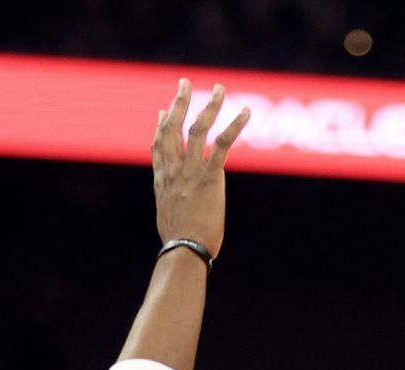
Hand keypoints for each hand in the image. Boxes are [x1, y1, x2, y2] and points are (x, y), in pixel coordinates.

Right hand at [152, 80, 248, 258]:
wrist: (184, 250)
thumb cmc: (179, 242)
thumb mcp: (168, 216)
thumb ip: (170, 202)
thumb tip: (174, 205)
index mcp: (162, 179)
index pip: (158, 144)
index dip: (161, 124)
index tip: (165, 109)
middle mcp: (173, 170)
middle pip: (173, 127)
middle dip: (180, 102)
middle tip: (185, 83)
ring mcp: (190, 171)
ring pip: (198, 128)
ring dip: (210, 105)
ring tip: (220, 89)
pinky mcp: (209, 177)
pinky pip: (222, 145)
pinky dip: (235, 126)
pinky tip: (246, 112)